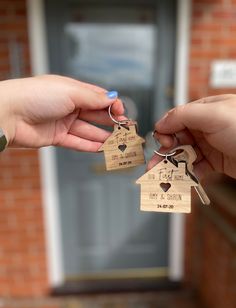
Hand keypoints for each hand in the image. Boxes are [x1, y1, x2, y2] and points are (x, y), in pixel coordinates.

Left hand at [0, 75, 123, 151]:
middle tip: (125, 129)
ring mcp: (63, 122)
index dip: (111, 104)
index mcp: (72, 90)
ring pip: (88, 130)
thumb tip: (113, 98)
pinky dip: (90, 146)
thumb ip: (93, 98)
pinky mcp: (56, 137)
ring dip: (103, 136)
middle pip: (94, 115)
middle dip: (110, 122)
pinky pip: (77, 142)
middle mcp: (68, 105)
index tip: (121, 112)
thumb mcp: (70, 91)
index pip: (97, 97)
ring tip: (117, 142)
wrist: (10, 114)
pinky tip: (102, 148)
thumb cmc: (36, 95)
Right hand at [149, 94, 235, 178]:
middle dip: (164, 153)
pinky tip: (182, 181)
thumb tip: (160, 123)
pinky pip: (195, 168)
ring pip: (183, 155)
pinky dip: (187, 175)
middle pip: (176, 139)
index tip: (162, 142)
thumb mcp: (213, 115)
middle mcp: (205, 127)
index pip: (175, 119)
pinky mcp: (215, 162)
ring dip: (171, 167)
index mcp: (203, 111)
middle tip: (153, 167)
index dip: (165, 131)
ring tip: (162, 178)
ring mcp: (210, 145)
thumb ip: (183, 115)